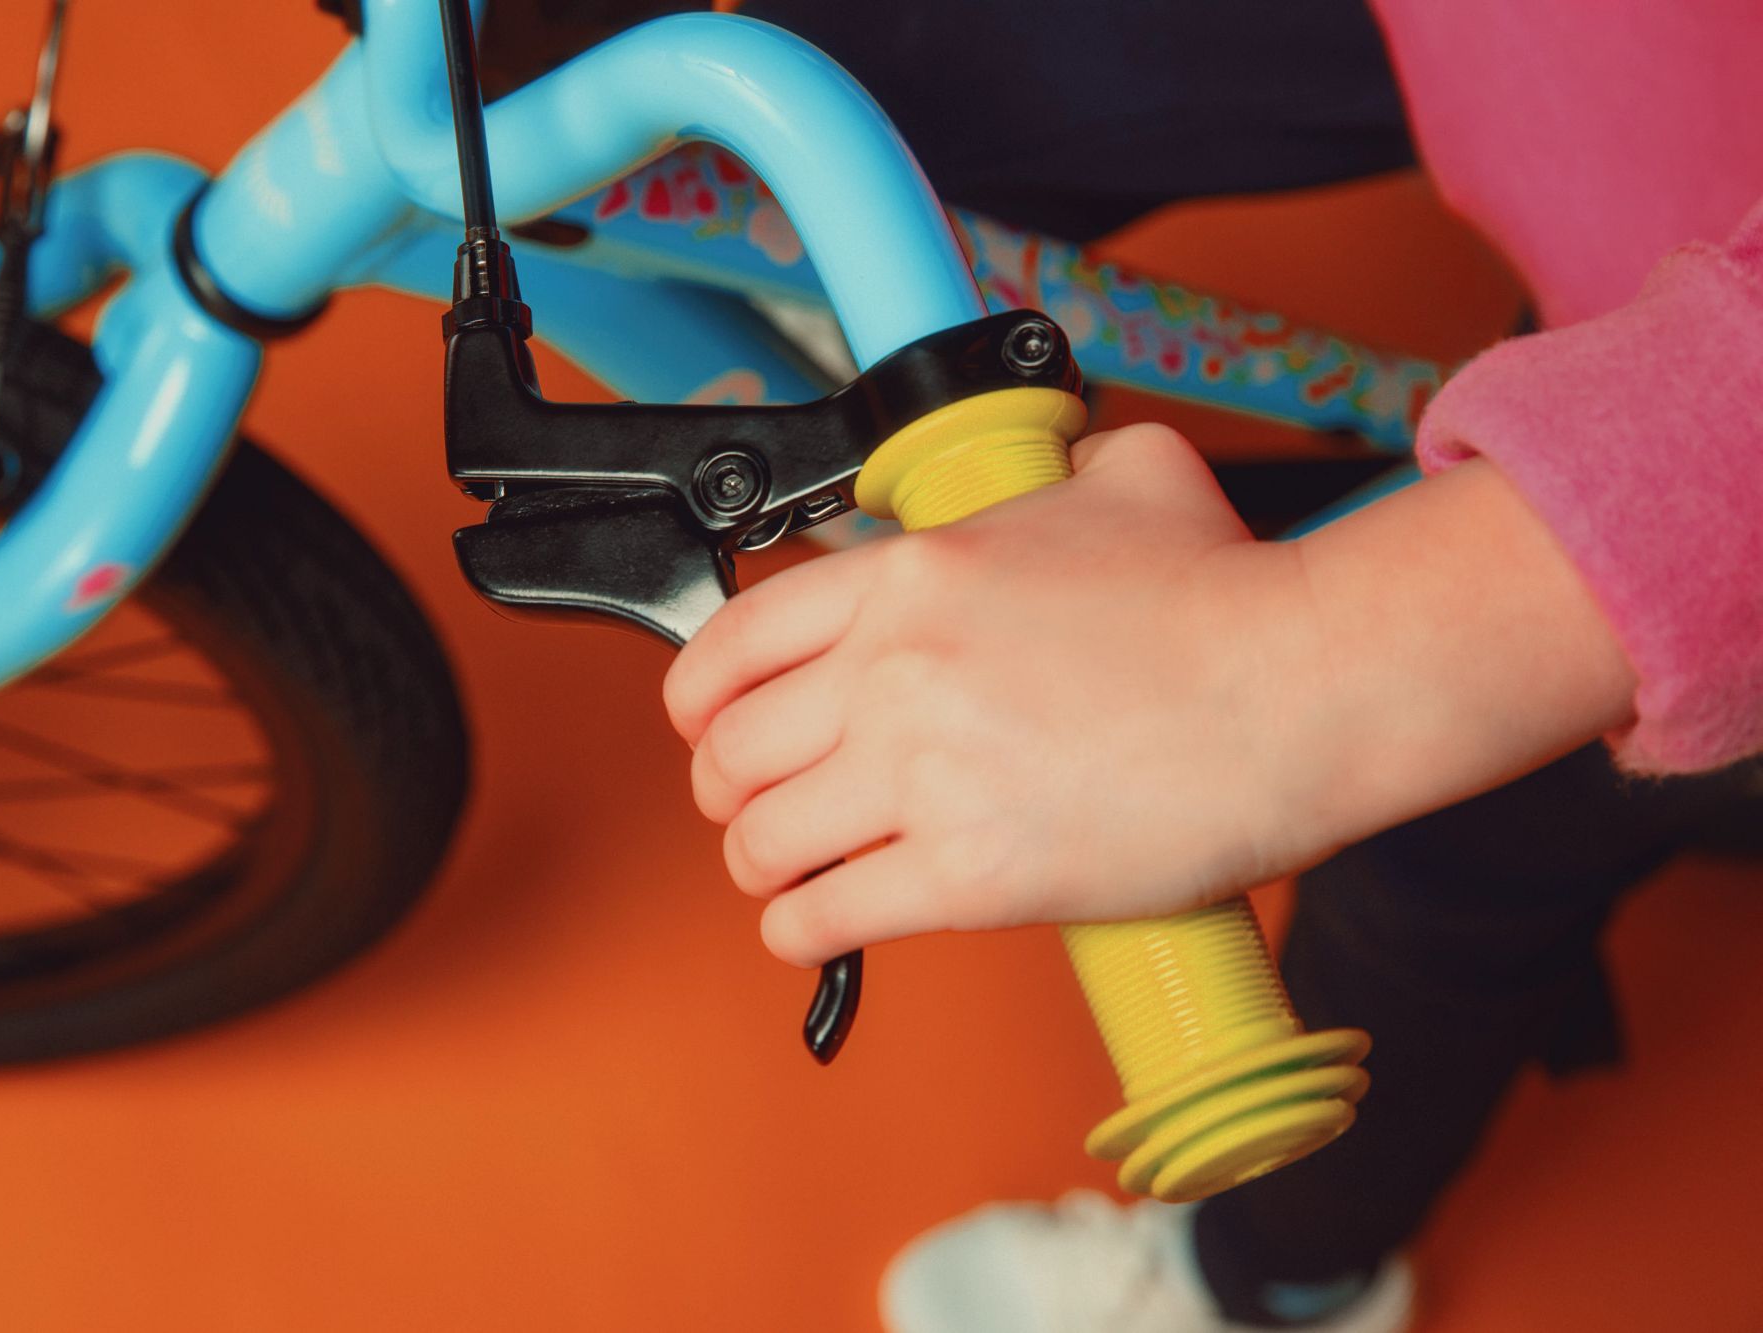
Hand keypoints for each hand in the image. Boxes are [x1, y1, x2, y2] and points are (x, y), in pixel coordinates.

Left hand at [665, 422, 1636, 969]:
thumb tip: (1058, 466)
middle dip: (726, 787)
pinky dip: (799, 929)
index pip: (734, 640)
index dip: (697, 697)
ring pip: (764, 840)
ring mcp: (926, 776)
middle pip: (732, 750)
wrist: (1304, 689)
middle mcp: (896, 671)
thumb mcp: (1129, 475)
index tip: (703, 725)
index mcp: (912, 576)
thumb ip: (1058, 470)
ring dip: (760, 863)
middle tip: (752, 805)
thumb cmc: (1228, 594)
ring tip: (786, 871)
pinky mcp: (970, 876)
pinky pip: (827, 915)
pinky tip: (812, 926)